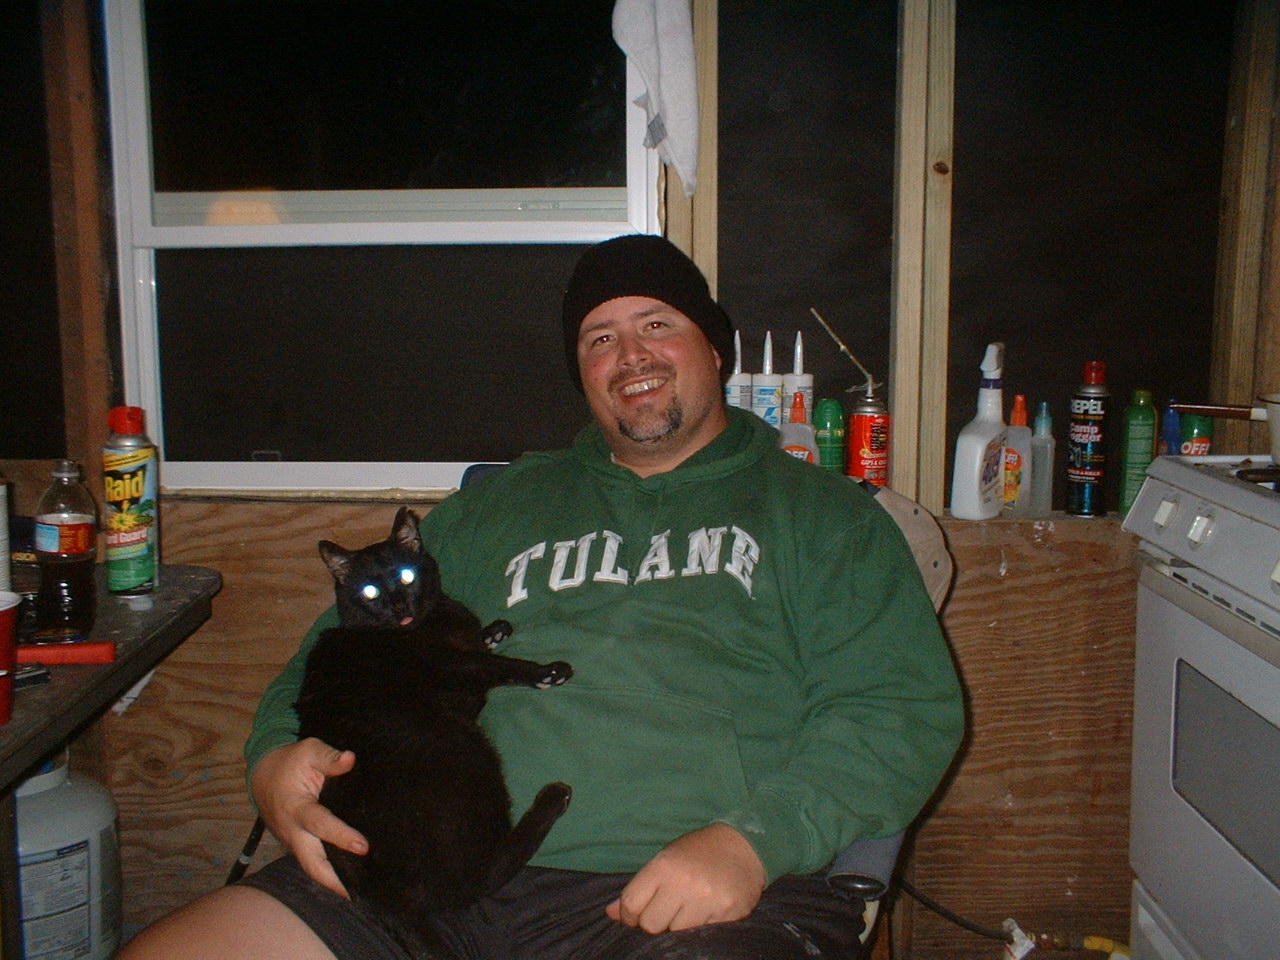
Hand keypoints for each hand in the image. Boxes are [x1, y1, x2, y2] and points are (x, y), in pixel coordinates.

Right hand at [250, 738, 367, 897]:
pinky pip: (312, 861)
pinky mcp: (297, 844)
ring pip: (312, 867)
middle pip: (311, 864)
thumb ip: (329, 757)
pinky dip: (328, 872)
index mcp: (296, 807)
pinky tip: (350, 878)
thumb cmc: (290, 762)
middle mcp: (293, 830)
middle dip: (333, 881)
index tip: (363, 847)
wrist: (262, 775)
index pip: (320, 825)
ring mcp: (293, 841)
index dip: (341, 837)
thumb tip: (350, 759)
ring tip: (360, 892)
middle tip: (358, 892)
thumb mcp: (308, 751)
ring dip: (332, 881)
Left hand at [606, 823, 765, 933]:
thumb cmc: (698, 852)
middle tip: (667, 910)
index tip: (636, 916)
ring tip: (690, 908)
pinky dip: (702, 927)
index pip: (631, 904)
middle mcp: (683, 883)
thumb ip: (639, 887)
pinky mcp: (728, 913)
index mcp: (663, 866)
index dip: (629, 915)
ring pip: (677, 933)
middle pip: (651, 925)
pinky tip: (708, 910)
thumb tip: (610, 913)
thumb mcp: (665, 859)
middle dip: (656, 922)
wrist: (745, 845)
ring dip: (680, 925)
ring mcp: (707, 900)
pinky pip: (703, 934)